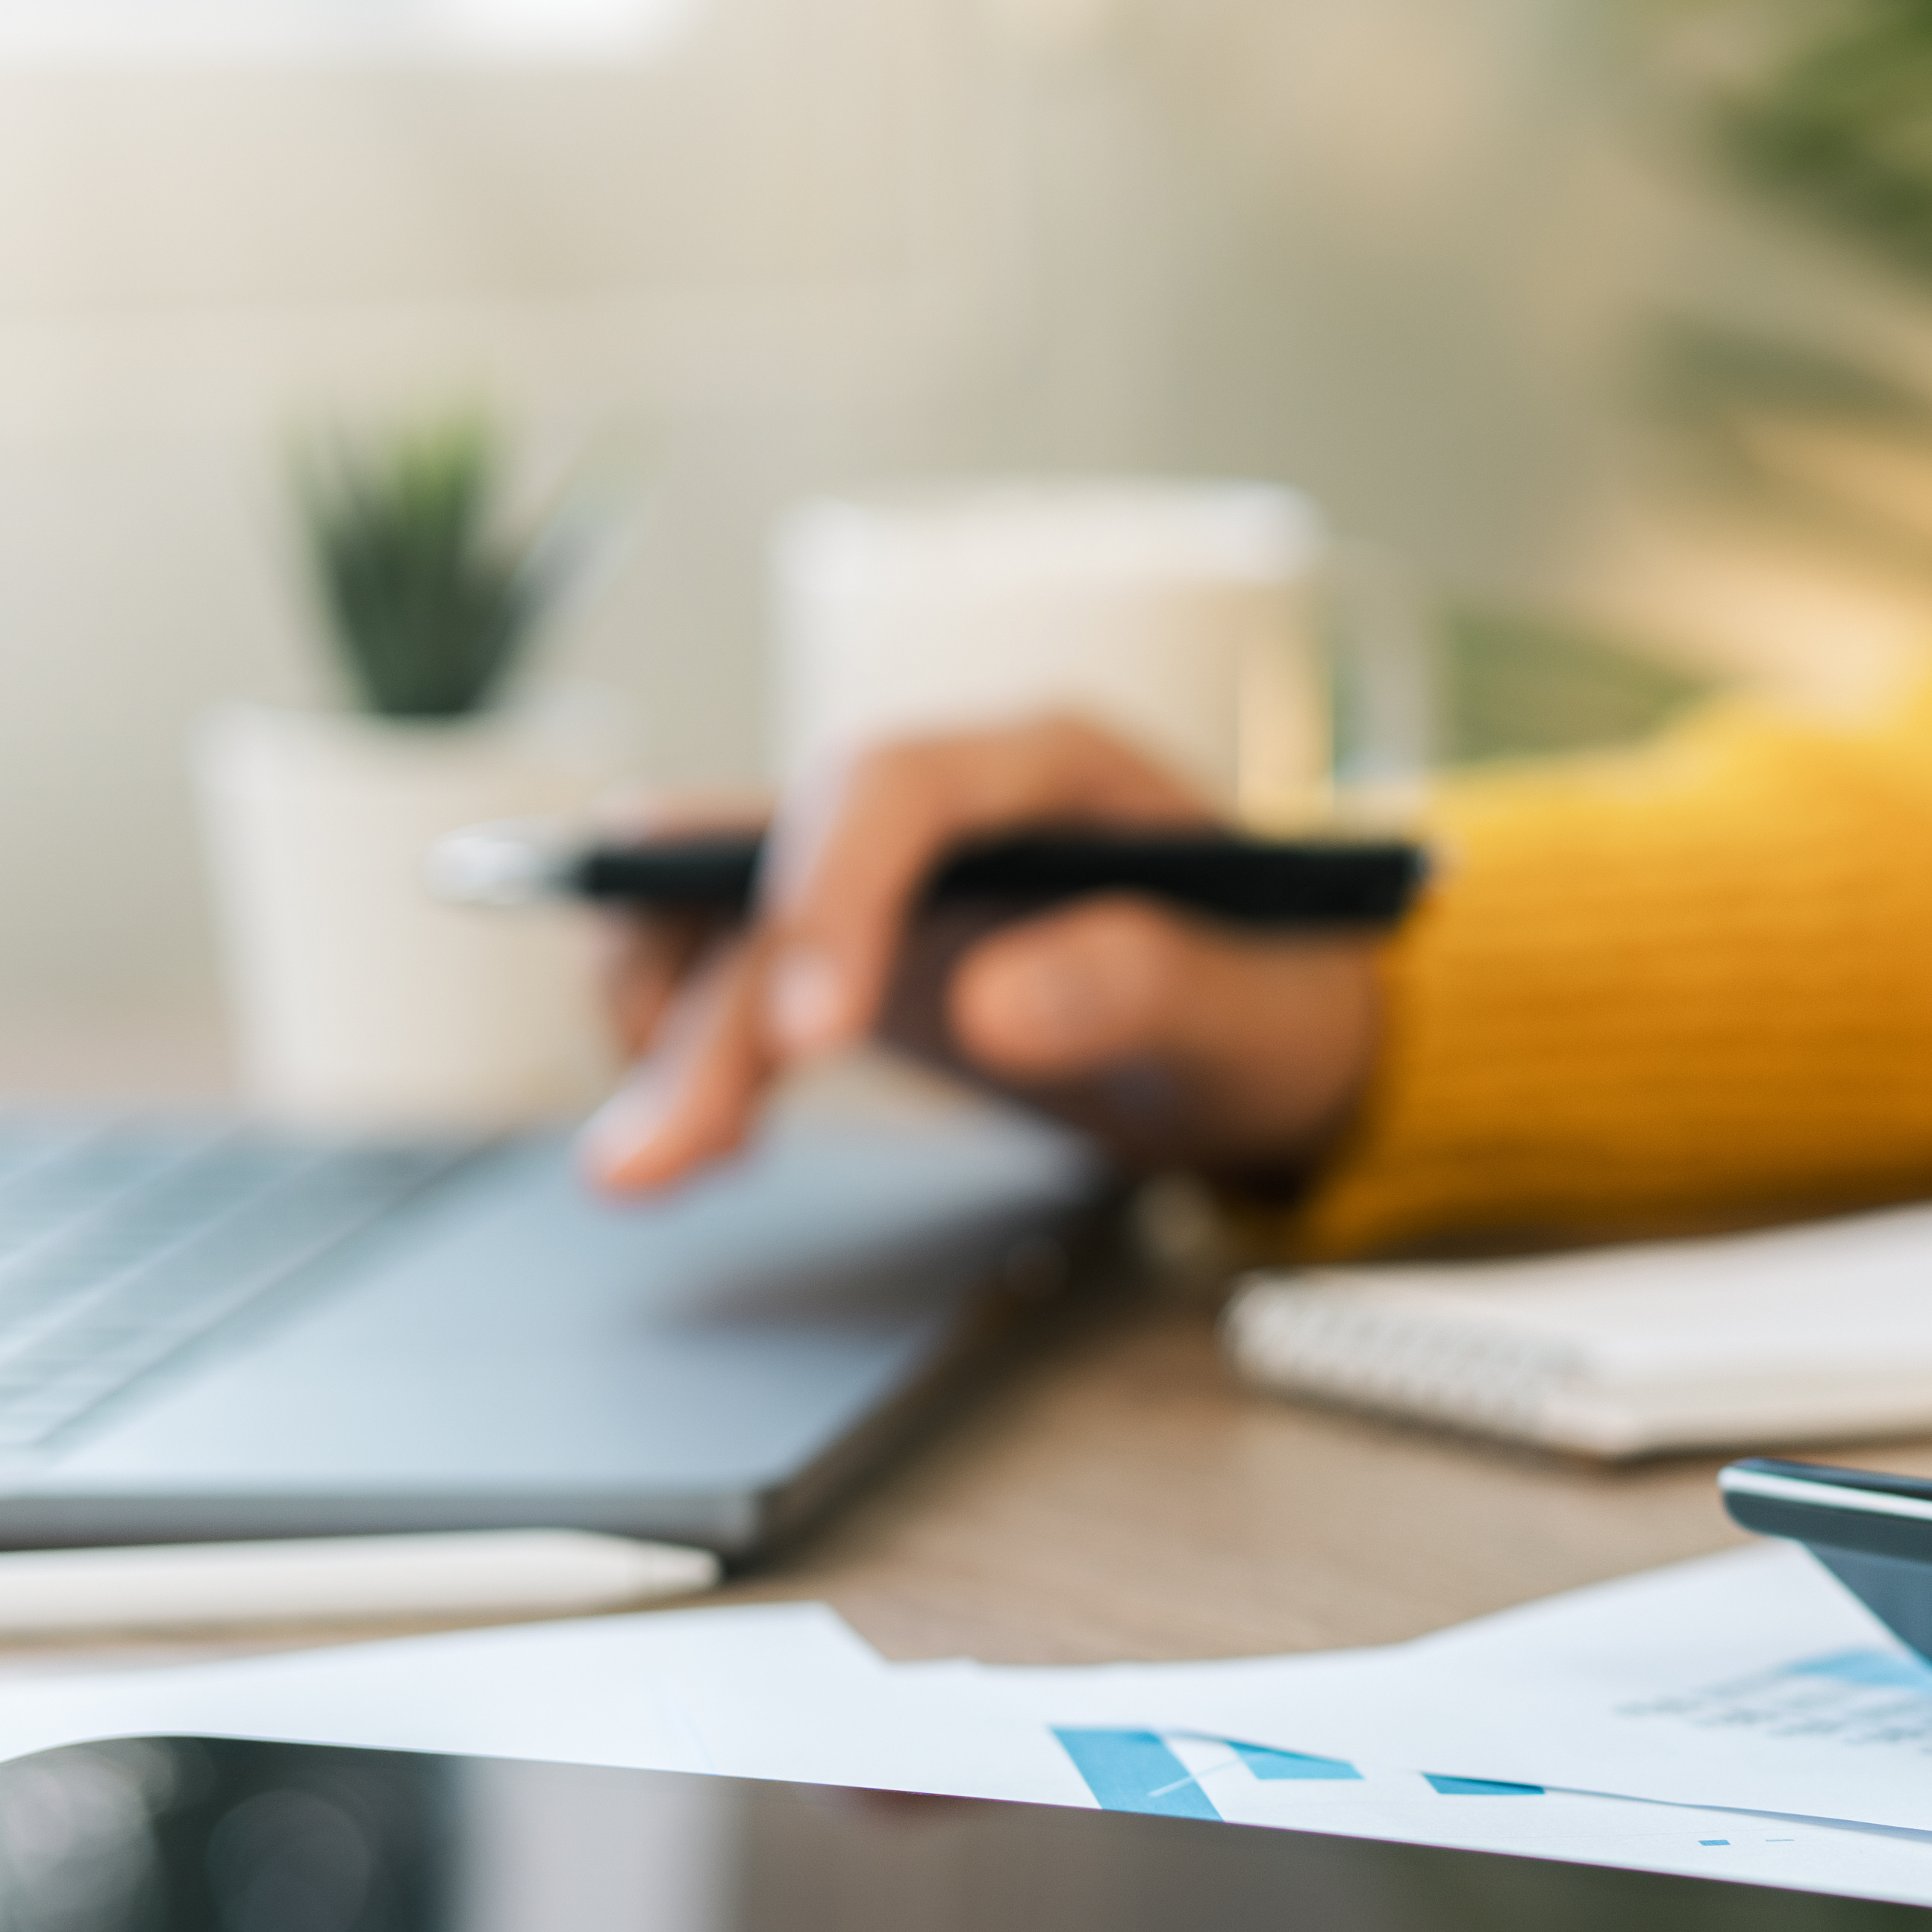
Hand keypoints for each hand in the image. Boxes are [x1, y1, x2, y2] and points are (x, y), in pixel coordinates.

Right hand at [579, 713, 1388, 1197]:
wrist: (1271, 1042)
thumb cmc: (1280, 1003)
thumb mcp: (1254, 1007)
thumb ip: (1150, 985)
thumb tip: (997, 1004)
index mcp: (1050, 765)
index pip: (894, 785)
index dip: (831, 897)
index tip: (809, 1035)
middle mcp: (943, 798)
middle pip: (777, 861)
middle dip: (713, 1006)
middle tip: (660, 1154)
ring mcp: (880, 871)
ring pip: (713, 909)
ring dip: (663, 1023)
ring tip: (651, 1166)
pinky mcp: (843, 944)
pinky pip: (716, 965)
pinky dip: (683, 1043)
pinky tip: (705, 1145)